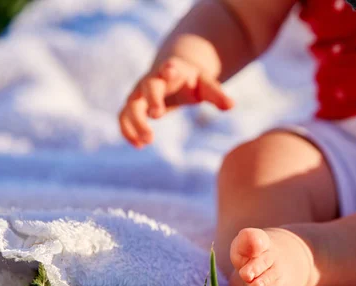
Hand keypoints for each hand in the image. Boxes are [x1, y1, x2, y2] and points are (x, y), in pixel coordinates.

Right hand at [119, 57, 233, 147]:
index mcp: (171, 71)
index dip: (167, 70)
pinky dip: (128, 131)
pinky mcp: (134, 106)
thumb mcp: (207, 85)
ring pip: (130, 106)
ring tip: (146, 142)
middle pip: (146, 88)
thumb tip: (231, 106)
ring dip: (135, 123)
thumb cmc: (194, 81)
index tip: (169, 72)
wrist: (173, 72)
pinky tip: (138, 145)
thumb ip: (217, 94)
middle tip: (157, 117)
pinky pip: (124, 117)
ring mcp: (140, 93)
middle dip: (151, 101)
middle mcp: (151, 80)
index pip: (166, 69)